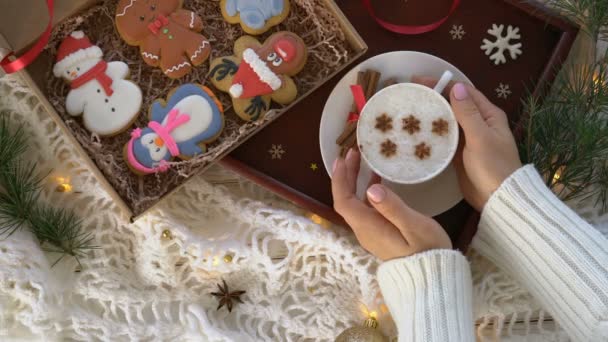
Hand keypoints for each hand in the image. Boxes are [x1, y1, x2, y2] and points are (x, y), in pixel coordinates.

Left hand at [331, 149, 451, 260]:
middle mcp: (364, 230)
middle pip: (346, 200)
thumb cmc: (426, 250)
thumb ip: (392, 207)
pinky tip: (377, 181)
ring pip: (356, 204)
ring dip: (356, 182)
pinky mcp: (380, 234)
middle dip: (347, 176)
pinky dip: (367, 191)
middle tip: (353, 153)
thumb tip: (372, 188)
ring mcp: (371, 233)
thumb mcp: (413, 226)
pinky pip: (366, 209)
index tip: (342, 158)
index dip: (340, 179)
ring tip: (363, 161)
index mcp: (368, 226)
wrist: (432, 278)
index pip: (343, 201)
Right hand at [413, 76, 521, 210]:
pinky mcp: (459, 153)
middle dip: (434, 98)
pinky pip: (444, 139)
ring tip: (409, 112)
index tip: (419, 82)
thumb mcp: (480, 137)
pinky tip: (417, 133)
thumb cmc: (493, 166)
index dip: (442, 84)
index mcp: (488, 115)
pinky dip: (432, 134)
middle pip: (453, 105)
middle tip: (410, 96)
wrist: (498, 198)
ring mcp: (469, 139)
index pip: (464, 91)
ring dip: (431, 116)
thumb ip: (467, 113)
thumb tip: (456, 87)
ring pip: (447, 122)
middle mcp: (479, 123)